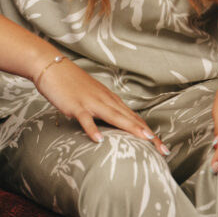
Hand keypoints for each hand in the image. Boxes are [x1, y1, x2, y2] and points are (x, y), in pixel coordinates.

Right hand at [35, 55, 168, 155]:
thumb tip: (114, 126)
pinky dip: (92, 128)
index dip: (149, 132)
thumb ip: (104, 111)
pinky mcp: (76, 105)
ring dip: (130, 127)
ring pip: (114, 116)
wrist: (53, 67)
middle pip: (130, 118)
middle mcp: (105, 100)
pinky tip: (98, 140)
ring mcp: (91, 102)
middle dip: (148, 134)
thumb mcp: (93, 98)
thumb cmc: (72, 85)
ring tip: (145, 139)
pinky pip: (85, 119)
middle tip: (164, 149)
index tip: (163, 147)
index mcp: (110, 100)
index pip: (134, 118)